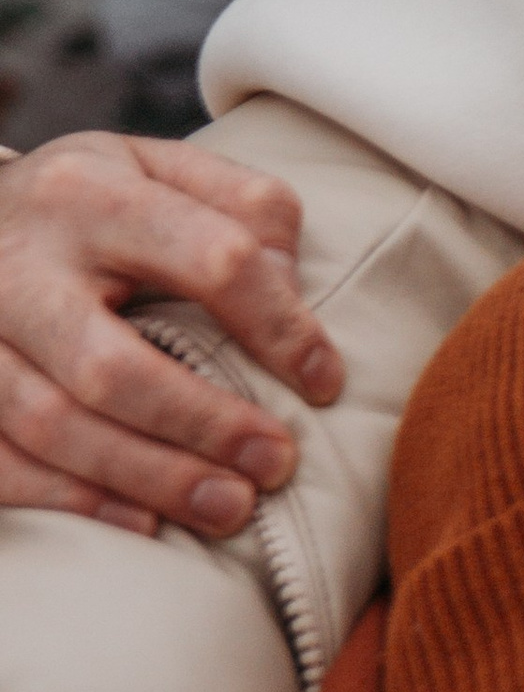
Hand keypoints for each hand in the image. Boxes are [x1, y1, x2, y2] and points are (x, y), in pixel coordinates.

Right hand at [0, 132, 339, 534]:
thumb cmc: (90, 200)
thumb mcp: (163, 168)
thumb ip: (245, 207)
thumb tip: (292, 289)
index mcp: (90, 193)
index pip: (211, 259)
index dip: (280, 328)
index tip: (324, 382)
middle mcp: (19, 264)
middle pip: (112, 368)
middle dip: (204, 427)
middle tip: (275, 465)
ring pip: (52, 426)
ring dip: (150, 479)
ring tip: (229, 508)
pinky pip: (1, 464)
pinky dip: (73, 501)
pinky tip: (143, 523)